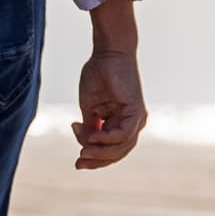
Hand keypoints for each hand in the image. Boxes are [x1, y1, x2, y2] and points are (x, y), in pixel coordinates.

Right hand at [72, 48, 144, 169]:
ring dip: (100, 152)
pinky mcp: (137, 111)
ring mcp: (136, 119)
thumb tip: (86, 146)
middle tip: (79, 162)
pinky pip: (124, 134)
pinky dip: (107, 139)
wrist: (108, 53)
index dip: (94, 159)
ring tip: (83, 151)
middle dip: (97, 160)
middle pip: (117, 153)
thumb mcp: (89, 108)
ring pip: (121, 148)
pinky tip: (94, 137)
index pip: (111, 151)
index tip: (77, 161)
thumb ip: (90, 127)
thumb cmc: (98, 75)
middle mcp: (132, 124)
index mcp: (122, 124)